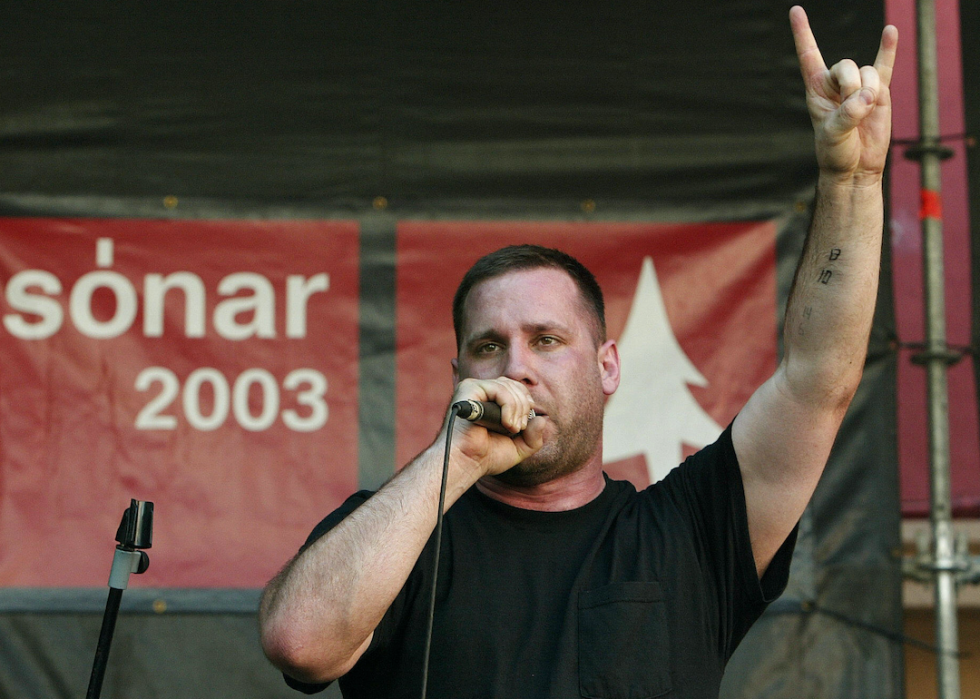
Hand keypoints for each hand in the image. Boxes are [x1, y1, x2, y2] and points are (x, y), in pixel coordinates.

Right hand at [446, 377, 543, 477]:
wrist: (466, 463)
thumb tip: (542, 419)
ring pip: (509, 386)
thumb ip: (534, 437)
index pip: (515, 387)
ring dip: (517, 409)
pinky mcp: (469, 389)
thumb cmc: (486, 456)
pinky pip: (499, 390)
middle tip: (518, 429)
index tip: (524, 423)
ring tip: (511, 429)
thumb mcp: (518, 448)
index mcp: (489, 399)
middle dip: (524, 407)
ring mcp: (474, 387)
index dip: (525, 402)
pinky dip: (509, 407)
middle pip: (514, 384)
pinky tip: (506, 424)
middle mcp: (481, 390)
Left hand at [791, 6, 897, 183]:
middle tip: (852, 108)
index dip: (802, 33)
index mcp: (816, 89)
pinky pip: (884, 65)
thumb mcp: (834, 136)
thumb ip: (848, 115)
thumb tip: (868, 96)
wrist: (856, 167)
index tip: (795, 10)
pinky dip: (888, 49)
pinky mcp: (879, 91)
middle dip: (850, 85)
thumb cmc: (835, 152)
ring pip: (867, 72)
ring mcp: (858, 85)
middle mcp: (835, 83)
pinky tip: (890, 31)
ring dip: (868, 91)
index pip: (808, 55)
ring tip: (865, 112)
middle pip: (845, 65)